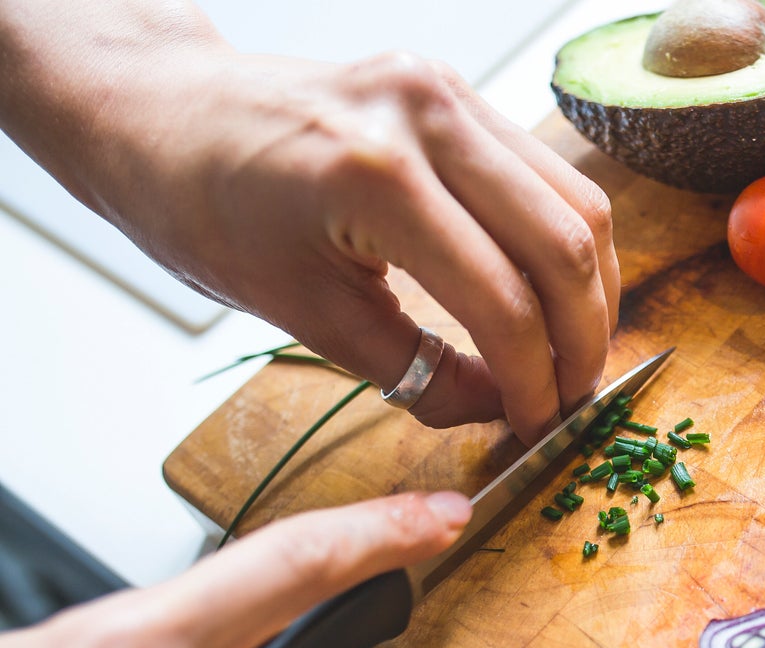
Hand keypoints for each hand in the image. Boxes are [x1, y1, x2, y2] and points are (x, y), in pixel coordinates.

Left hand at [0, 1, 618, 444]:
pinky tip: (551, 291)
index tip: (539, 425)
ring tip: (570, 350)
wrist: (157, 111)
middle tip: (572, 397)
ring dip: (590, 287)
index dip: (534, 378)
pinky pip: (547, 171)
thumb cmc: (201, 205)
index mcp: (375, 177)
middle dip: (582, 338)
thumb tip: (498, 409)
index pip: (501, 299)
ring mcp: (447, 91)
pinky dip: (563, 239)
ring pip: (577, 201)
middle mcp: (425, 116)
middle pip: (564, 243)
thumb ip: (415, 369)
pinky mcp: (455, 89)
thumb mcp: (303, 312)